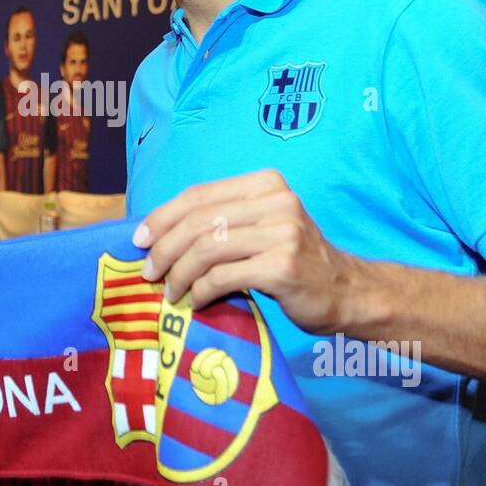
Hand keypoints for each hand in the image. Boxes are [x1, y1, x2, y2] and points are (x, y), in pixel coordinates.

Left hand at [133, 169, 360, 332]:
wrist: (346, 291)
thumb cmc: (293, 260)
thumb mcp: (261, 227)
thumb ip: (222, 221)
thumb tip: (158, 235)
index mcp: (265, 183)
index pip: (200, 195)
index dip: (163, 217)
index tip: (139, 239)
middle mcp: (276, 201)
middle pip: (199, 221)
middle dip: (164, 248)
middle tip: (148, 272)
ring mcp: (282, 233)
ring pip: (207, 249)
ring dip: (179, 273)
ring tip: (170, 292)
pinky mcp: (282, 266)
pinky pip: (223, 277)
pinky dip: (202, 291)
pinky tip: (196, 302)